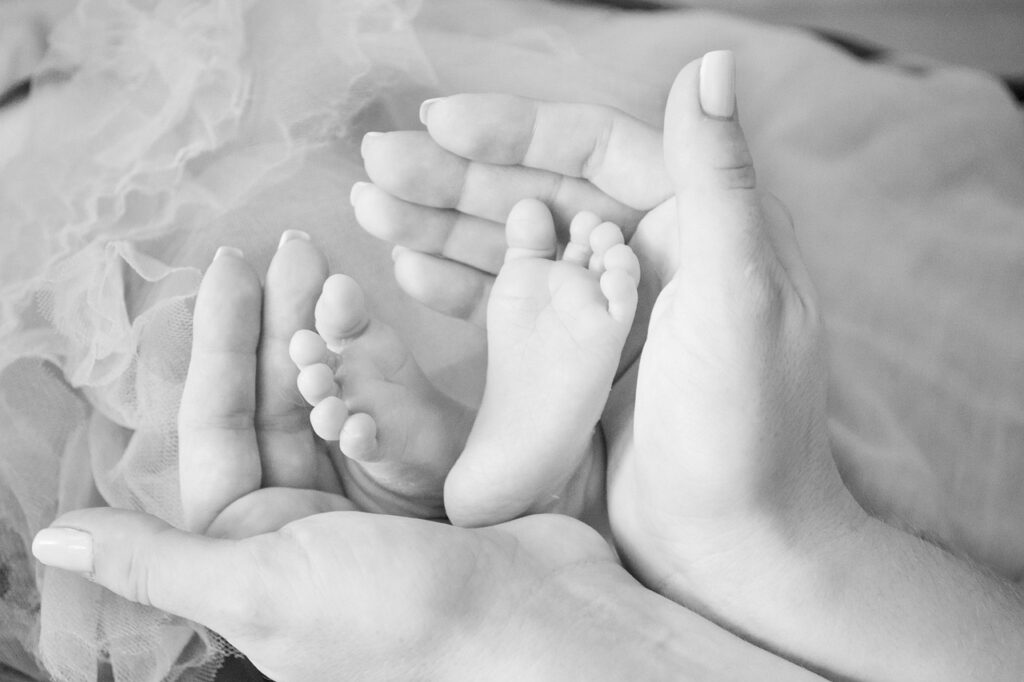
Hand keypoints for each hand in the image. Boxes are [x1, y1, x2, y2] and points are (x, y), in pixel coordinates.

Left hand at [31, 242, 626, 680]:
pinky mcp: (421, 489)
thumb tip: (51, 540)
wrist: (540, 633)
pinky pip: (387, 410)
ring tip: (333, 270)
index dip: (218, 341)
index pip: (216, 425)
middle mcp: (298, 526)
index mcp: (250, 552)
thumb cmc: (402, 622)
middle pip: (274, 402)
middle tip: (295, 245)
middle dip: (277, 322)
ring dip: (326, 337)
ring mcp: (363, 504)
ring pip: (331, 400)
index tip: (231, 264)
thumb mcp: (264, 589)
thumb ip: (156, 562)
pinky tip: (375, 326)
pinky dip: (378, 368)